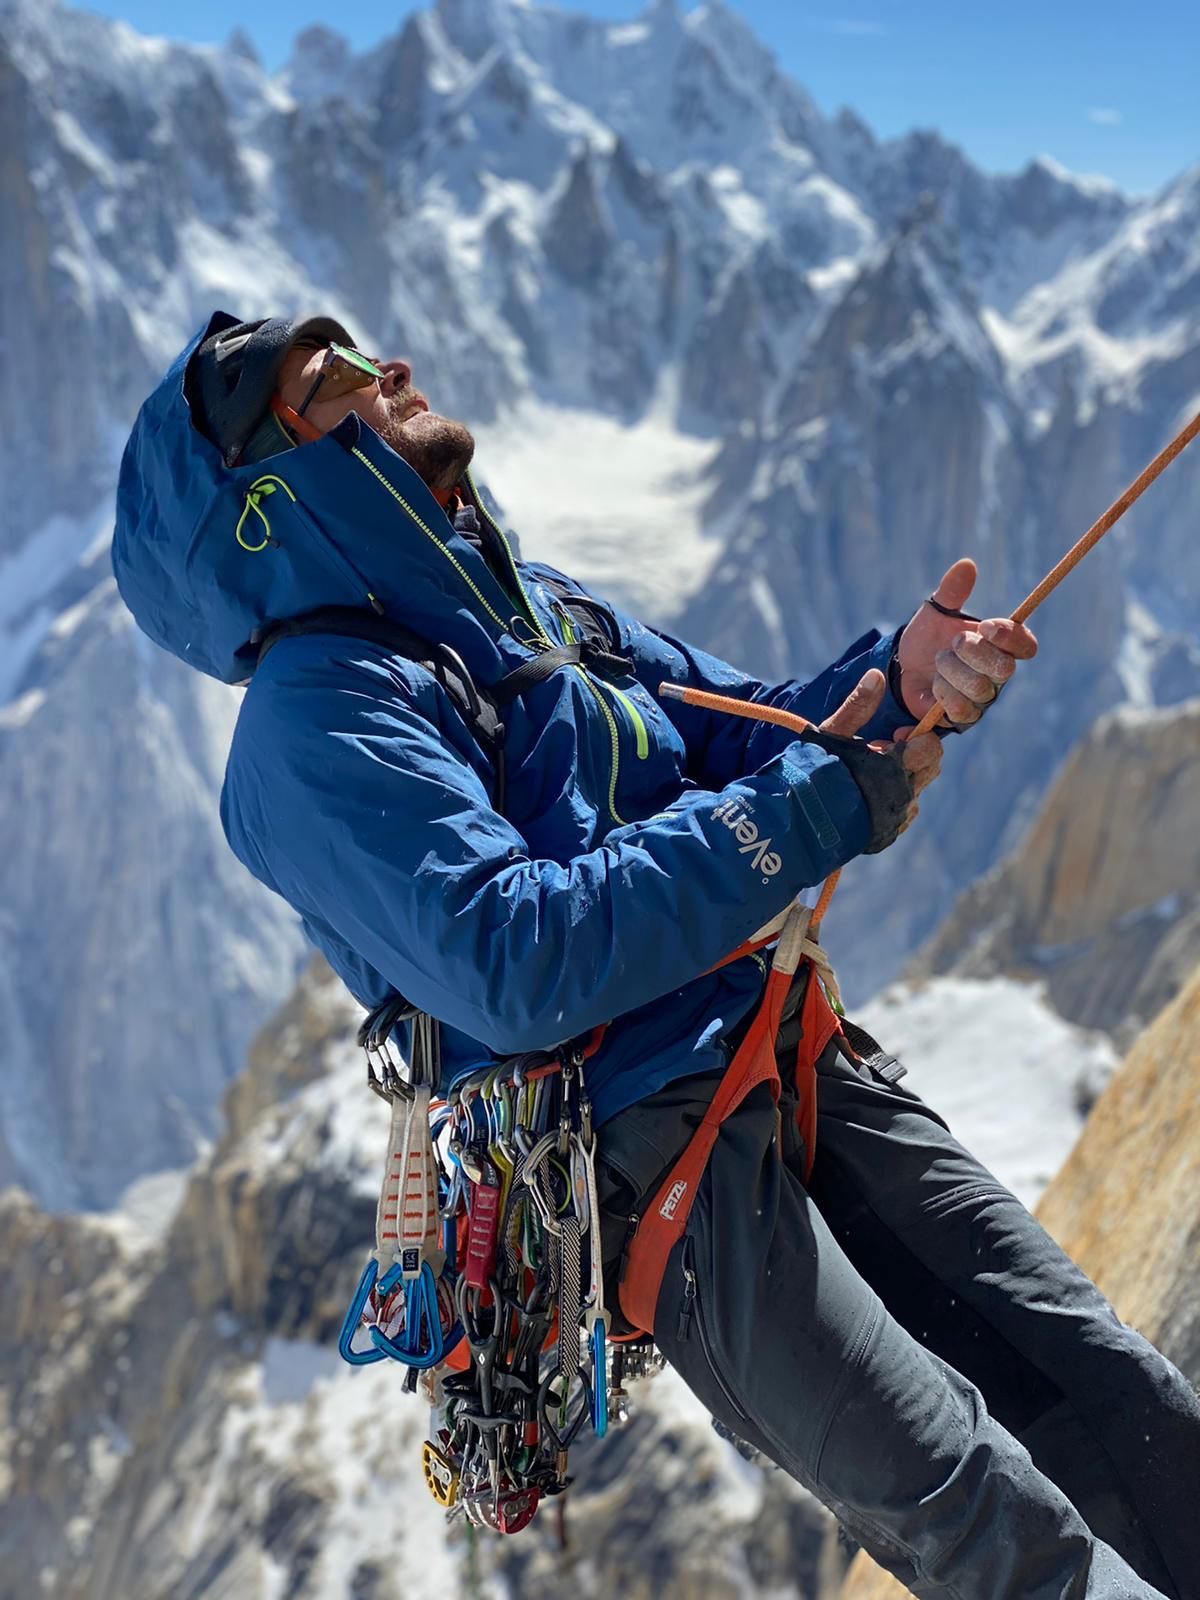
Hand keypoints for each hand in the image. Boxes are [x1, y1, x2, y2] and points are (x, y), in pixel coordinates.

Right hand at [812, 669, 942, 850]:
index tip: (895, 736)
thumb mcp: (832, 733)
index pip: (931, 747)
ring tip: (868, 779)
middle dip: (914, 757)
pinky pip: (903, 815)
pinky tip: (866, 798)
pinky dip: (892, 803)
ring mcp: (896, 819)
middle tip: (882, 753)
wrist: (795, 822)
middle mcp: (901, 796)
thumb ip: (858, 705)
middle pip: (930, 768)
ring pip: (916, 792)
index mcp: (893, 767)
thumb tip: (877, 674)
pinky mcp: (887, 836)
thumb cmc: (812, 772)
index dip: (918, 738)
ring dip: (901, 781)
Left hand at [895, 559, 1037, 726]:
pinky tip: (933, 684)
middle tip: (954, 642)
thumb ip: (952, 591)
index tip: (986, 626)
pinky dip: (942, 693)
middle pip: (1004, 669)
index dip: (1011, 637)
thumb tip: (966, 565)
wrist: (903, 668)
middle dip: (974, 653)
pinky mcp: (964, 717)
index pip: (1026, 645)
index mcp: (1000, 645)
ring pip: (980, 689)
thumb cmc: (928, 638)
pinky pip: (961, 710)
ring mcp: (983, 697)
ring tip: (939, 662)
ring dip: (952, 671)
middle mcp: (998, 673)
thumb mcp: (935, 612)